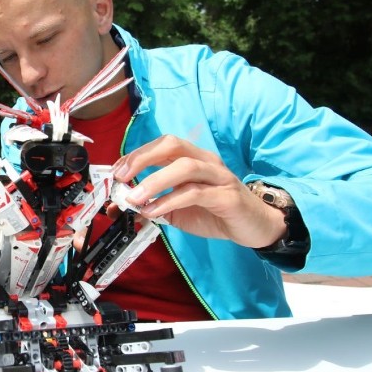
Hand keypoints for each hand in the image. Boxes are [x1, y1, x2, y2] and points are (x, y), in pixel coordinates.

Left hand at [109, 135, 286, 248]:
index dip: (136, 155)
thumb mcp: (177, 209)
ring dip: (154, 181)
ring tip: (134, 198)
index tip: (116, 171)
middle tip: (121, 176)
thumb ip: (153, 204)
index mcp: (192, 158)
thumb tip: (122, 206)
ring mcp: (218, 177)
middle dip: (142, 158)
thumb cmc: (215, 212)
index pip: (161, 145)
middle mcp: (205, 161)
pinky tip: (154, 212)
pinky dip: (170, 201)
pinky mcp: (227, 196)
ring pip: (184, 167)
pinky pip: (195, 193)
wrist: (254, 226)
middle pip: (172, 145)